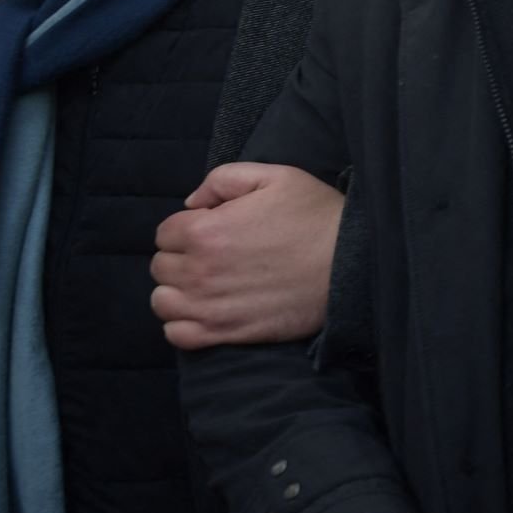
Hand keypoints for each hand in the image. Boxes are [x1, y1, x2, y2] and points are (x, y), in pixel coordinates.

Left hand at [150, 162, 341, 348]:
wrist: (351, 265)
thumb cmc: (316, 216)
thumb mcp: (276, 177)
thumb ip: (223, 179)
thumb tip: (191, 202)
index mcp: (206, 230)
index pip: (165, 232)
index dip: (188, 227)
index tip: (215, 229)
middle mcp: (200, 271)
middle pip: (162, 266)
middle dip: (182, 257)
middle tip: (216, 255)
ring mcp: (211, 306)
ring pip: (163, 301)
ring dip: (178, 291)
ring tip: (206, 284)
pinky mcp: (226, 332)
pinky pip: (177, 335)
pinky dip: (182, 324)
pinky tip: (205, 311)